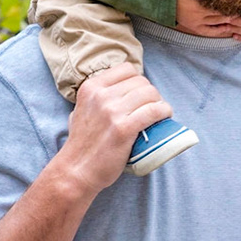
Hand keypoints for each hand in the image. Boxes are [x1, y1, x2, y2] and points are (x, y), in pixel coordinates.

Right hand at [52, 63, 171, 193]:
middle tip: (152, 107)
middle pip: (141, 82)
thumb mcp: (81, 109)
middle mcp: (101, 95)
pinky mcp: (124, 128)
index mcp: (91, 87)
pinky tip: (164, 117)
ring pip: (150, 93)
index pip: (127, 69)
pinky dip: (164, 112)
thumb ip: (97, 96)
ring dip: (159, 102)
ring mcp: (112, 111)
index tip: (141, 95)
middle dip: (151, 93)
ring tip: (159, 113)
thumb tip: (120, 88)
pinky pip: (153, 111)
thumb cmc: (82, 143)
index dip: (138, 81)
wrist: (76, 170)